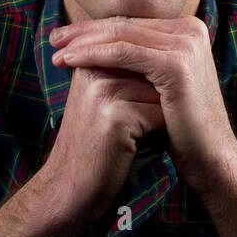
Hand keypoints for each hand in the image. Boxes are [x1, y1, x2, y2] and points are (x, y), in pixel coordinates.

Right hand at [37, 61, 165, 224]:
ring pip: (160, 92)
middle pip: (153, 69)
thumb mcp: (100, 98)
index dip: (152, 79)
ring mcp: (102, 92)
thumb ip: (123, 71)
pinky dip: (159, 132)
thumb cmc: (93, 142)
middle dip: (160, 95)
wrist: (70, 184)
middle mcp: (93, 70)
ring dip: (161, 114)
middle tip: (138, 121)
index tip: (139, 105)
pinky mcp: (115, 117)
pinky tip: (136, 145)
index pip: (140, 52)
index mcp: (88, 60)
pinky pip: (160, 115)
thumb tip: (166, 54)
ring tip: (135, 133)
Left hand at [50, 16, 236, 198]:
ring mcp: (186, 44)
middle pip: (126, 26)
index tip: (65, 38)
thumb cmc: (181, 127)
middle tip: (53, 39)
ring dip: (83, 42)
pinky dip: (94, 54)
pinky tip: (71, 61)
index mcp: (188, 30)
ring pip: (121, 36)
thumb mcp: (158, 84)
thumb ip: (138, 60)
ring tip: (57, 52)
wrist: (210, 157)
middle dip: (85, 32)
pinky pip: (124, 53)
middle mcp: (191, 30)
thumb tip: (97, 44)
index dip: (96, 29)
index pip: (132, 24)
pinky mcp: (176, 63)